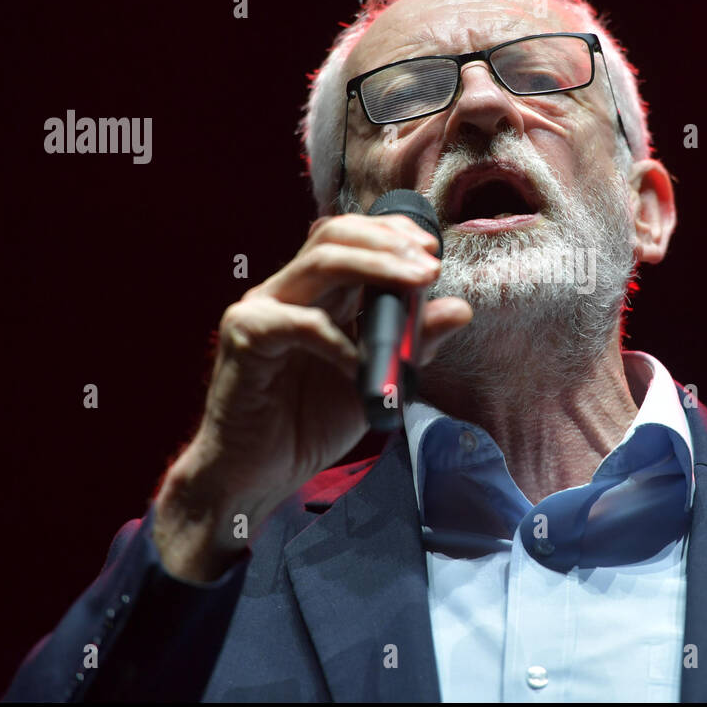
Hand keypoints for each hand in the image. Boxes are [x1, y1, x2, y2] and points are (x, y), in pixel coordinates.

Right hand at [153, 213, 472, 581]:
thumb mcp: (376, 380)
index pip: (350, 237)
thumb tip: (461, 309)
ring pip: (320, 263)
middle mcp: (286, 291)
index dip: (390, 232)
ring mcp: (262, 309)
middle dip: (388, 242)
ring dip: (376, 268)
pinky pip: (300, 324)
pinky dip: (340, 340)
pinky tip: (362, 365)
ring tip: (416, 284)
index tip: (431, 248)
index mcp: (316, 294)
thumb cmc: (308, 424)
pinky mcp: (246, 337)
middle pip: (335, 236)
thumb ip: (411, 344)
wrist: (256, 475)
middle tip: (429, 265)